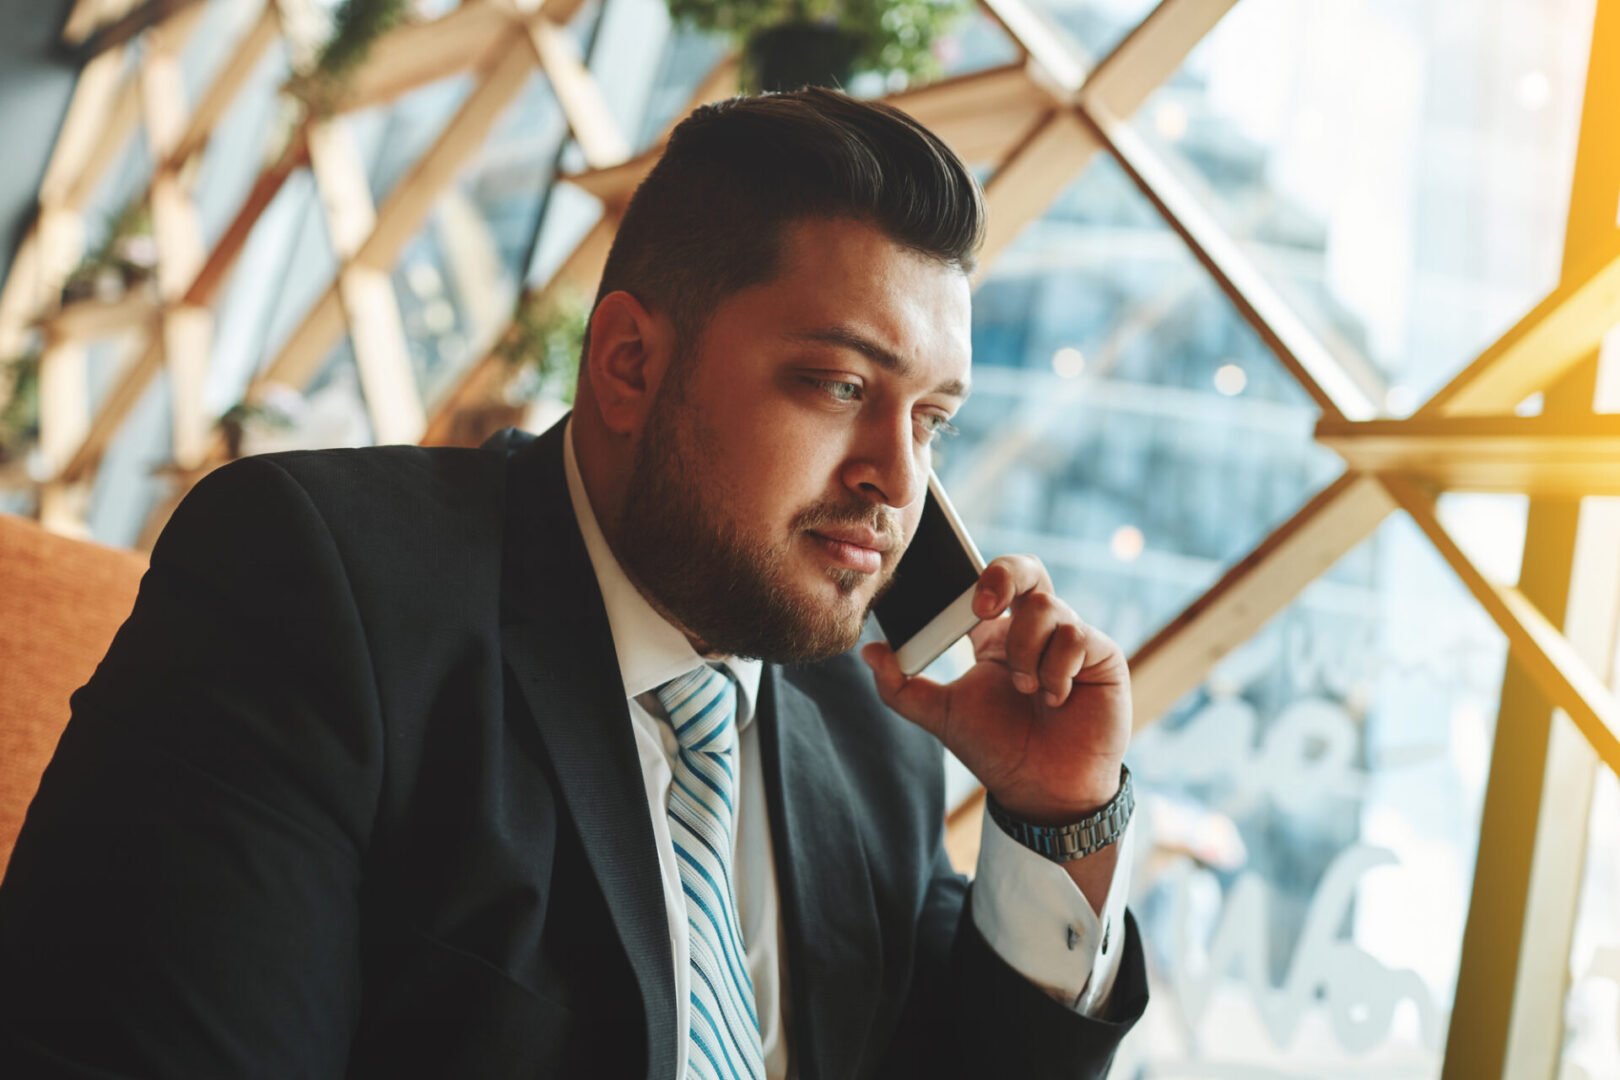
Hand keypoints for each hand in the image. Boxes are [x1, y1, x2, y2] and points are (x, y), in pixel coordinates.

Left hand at [861, 554, 1130, 824]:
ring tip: (1025, 691)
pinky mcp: (1101, 654)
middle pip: (1025, 568)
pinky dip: (1056, 669)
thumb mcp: (942, 717)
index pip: (985, 583)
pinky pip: (1076, 636)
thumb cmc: (999, 750)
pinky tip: (1055, 699)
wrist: (1043, 790)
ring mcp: (1069, 639)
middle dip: (1003, 575)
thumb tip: (868, 652)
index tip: (958, 600)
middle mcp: (1033, 629)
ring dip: (1025, 651)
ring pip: (1045, 607)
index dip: (973, 578)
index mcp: (995, 635)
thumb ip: (901, 687)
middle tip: (982, 607)